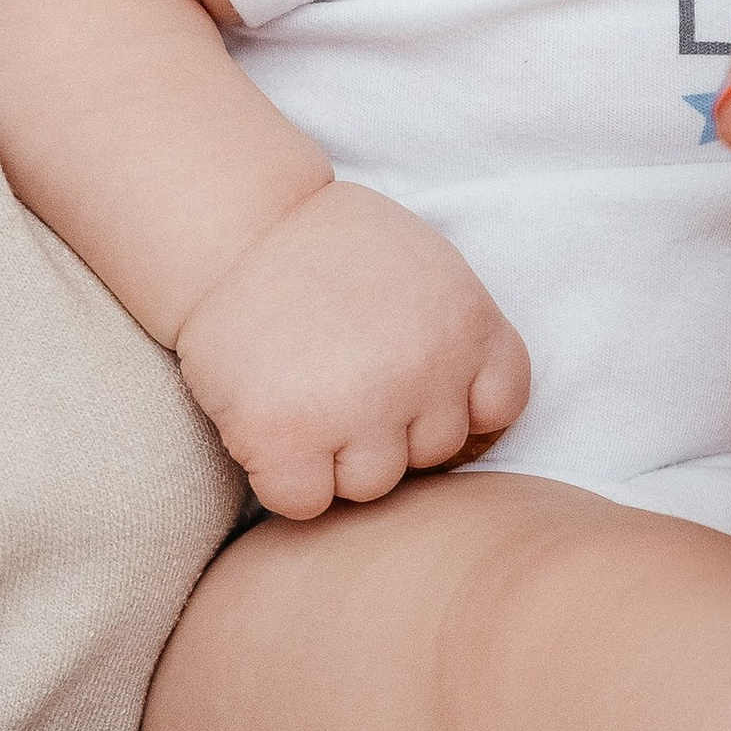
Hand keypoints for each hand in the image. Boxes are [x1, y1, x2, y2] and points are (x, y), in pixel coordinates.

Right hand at [174, 184, 529, 518]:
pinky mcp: (289, 438)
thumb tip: (468, 412)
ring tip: (300, 393)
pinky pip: (304, 502)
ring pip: (371, 485)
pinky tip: (265, 423)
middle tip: (335, 374)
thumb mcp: (423, 269)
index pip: (499, 406)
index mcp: (468, 324)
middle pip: (432, 451)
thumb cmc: (324, 247)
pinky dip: (281, 478)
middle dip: (388, 427)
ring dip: (334, 457)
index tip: (413, 387)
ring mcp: (359, 410)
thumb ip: (453, 336)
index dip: (453, 404)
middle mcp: (426, 372)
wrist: (230, 228)